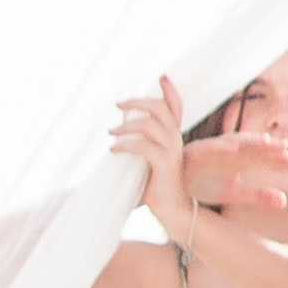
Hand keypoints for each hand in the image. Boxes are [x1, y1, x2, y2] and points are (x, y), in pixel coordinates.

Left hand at [111, 80, 196, 211]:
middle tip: (118, 104)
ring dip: (127, 125)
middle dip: (138, 101)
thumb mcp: (147, 162)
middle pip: (160, 108)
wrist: (172, 211)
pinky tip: (113, 150)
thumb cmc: (156, 188)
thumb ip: (138, 146)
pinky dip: (125, 145)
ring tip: (111, 132)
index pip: (176, 107)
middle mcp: (176, 140)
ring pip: (150, 124)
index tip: (161, 76)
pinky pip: (143, 146)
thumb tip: (113, 136)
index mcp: (173, 137)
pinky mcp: (164, 165)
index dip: (170, 91)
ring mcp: (172, 152)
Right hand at [175, 132, 287, 218]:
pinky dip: (220, 147)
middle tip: (285, 148)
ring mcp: (210, 150)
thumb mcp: (233, 193)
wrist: (169, 187)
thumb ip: (257, 195)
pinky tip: (232, 149)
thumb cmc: (202, 186)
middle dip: (266, 146)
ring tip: (265, 142)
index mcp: (237, 160)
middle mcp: (225, 152)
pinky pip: (208, 148)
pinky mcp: (193, 153)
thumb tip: (284, 201)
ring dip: (248, 142)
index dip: (276, 157)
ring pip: (232, 143)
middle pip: (250, 146)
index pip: (260, 156)